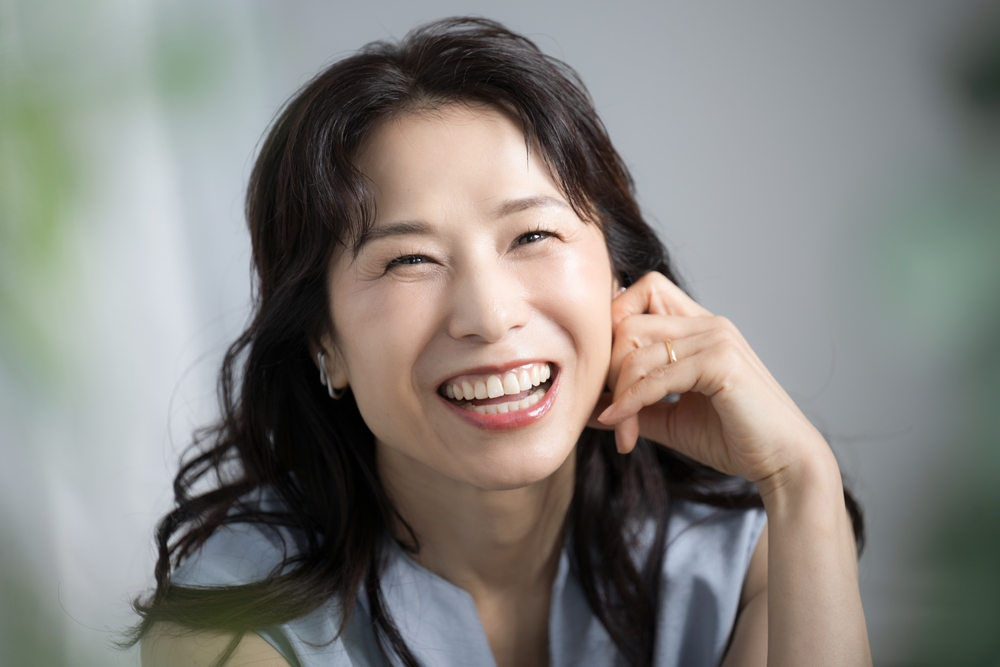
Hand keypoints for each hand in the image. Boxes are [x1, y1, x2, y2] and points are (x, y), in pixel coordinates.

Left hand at [592, 272, 835, 488]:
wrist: (783, 463)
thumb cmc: (733, 438)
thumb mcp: (669, 418)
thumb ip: (633, 404)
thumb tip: (590, 405)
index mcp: (699, 327)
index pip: (642, 292)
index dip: (614, 326)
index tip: (609, 377)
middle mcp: (708, 323)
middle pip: (628, 321)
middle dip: (610, 371)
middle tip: (614, 416)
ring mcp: (717, 338)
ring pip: (636, 348)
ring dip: (621, 395)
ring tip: (624, 432)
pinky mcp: (721, 362)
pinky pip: (657, 376)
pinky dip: (632, 403)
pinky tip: (623, 428)